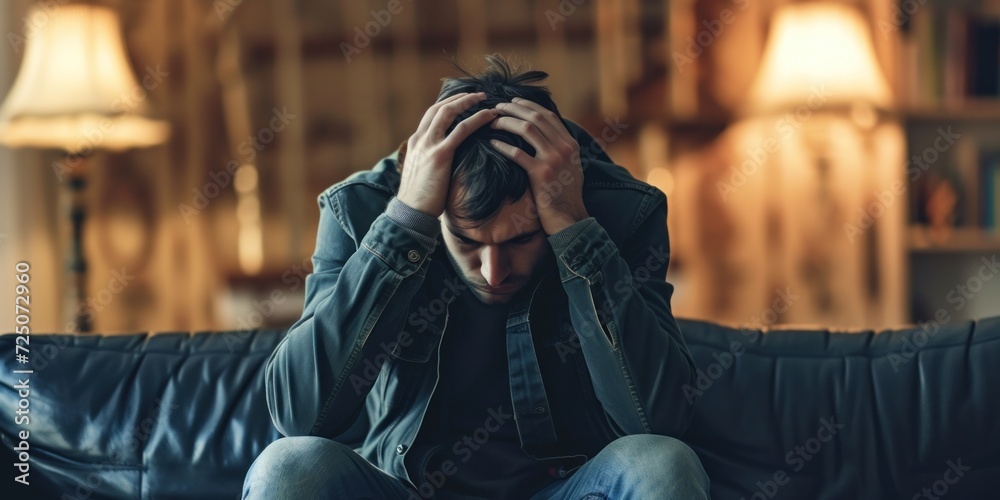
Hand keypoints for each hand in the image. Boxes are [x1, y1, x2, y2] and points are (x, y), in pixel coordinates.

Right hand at [397, 92, 497, 216]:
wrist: (410, 212)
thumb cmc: (419, 199)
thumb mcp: (421, 173)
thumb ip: (430, 160)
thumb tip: (445, 160)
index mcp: (415, 142)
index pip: (430, 115)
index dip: (447, 105)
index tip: (462, 101)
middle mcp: (420, 139)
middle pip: (439, 108)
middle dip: (458, 98)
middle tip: (476, 95)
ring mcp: (429, 145)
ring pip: (449, 113)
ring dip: (468, 102)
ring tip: (484, 99)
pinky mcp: (440, 155)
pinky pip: (461, 130)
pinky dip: (477, 119)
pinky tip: (489, 116)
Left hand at [489, 98, 587, 234]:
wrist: (569, 217)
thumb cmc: (565, 194)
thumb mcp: (570, 166)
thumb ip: (560, 149)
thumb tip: (545, 134)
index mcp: (570, 143)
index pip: (548, 115)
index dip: (529, 105)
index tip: (514, 102)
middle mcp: (564, 147)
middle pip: (536, 117)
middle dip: (514, 108)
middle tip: (498, 106)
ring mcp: (553, 159)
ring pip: (526, 129)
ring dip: (507, 121)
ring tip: (492, 121)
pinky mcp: (541, 173)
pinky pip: (517, 153)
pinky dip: (503, 145)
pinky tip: (492, 142)